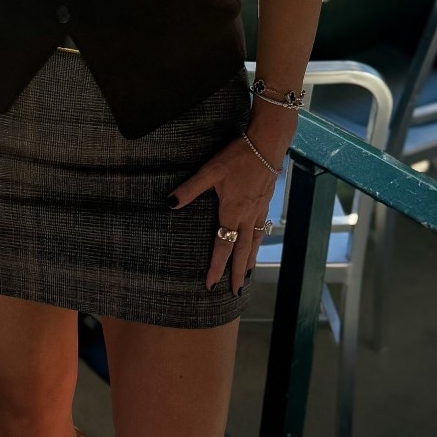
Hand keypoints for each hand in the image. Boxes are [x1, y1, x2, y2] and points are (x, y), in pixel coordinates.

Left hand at [171, 132, 280, 293]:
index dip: (217, 266)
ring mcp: (258, 211)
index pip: (223, 246)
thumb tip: (170, 203)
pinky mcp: (265, 203)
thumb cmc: (237, 157)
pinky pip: (261, 229)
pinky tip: (256, 241)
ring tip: (249, 273)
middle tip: (236, 291)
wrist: (266, 145)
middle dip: (238, 272)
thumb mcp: (210, 171)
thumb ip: (190, 188)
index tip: (212, 284)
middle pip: (242, 251)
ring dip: (250, 259)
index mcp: (232, 213)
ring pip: (254, 241)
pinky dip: (258, 241)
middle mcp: (247, 217)